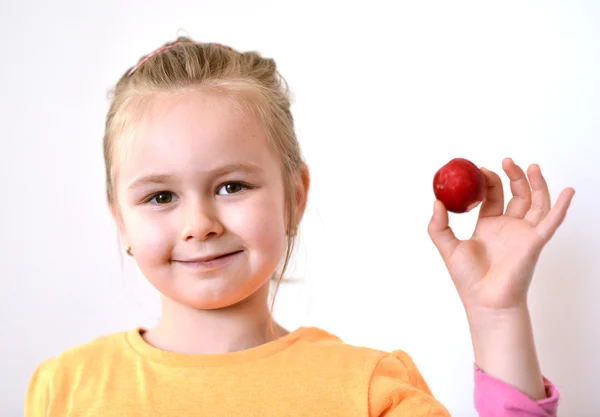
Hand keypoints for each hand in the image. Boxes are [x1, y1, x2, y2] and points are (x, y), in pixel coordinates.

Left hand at [427, 157, 574, 311]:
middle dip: (512, 176)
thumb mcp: (446, 247)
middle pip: (516, 195)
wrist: (485, 300)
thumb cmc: (468, 279)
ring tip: (530, 166)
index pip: (492, 197)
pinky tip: (567, 190)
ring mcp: (523, 233)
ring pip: (536, 202)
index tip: (481, 169)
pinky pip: (552, 221)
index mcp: (488, 226)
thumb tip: (436, 201)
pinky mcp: (535, 241)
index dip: (489, 181)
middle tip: (505, 161)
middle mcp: (508, 227)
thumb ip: (438, 225)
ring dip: (535, 183)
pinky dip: (561, 205)